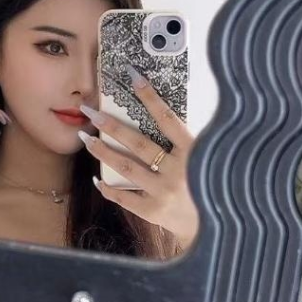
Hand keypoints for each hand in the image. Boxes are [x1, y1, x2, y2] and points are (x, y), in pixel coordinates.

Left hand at [78, 66, 198, 249]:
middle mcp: (178, 171)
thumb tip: (158, 113)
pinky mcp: (154, 211)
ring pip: (127, 167)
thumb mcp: (205, 156)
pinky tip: (97, 178)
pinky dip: (109, 188)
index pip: (167, 119)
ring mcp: (164, 192)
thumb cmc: (208, 183)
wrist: (216, 224)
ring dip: (103, 152)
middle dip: (112, 126)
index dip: (150, 97)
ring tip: (86, 139)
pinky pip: (124, 198)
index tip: (134, 78)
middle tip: (91, 113)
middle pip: (139, 143)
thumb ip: (185, 140)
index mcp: (194, 152)